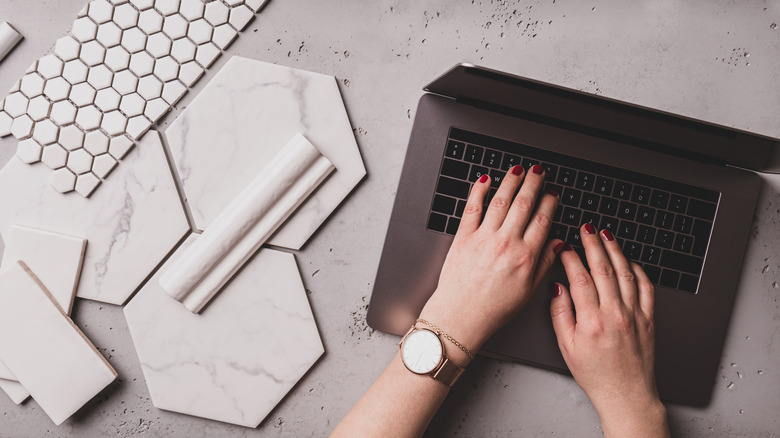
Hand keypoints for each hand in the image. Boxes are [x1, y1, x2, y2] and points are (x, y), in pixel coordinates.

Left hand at [419, 165, 559, 361]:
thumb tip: (559, 244)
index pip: (543, 220)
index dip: (549, 202)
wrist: (461, 316)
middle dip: (533, 183)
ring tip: (518, 169)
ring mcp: (484, 238)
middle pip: (524, 204)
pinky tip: (485, 180)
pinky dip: (479, 191)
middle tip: (539, 172)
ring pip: (501, 200)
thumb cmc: (493, 308)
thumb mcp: (527, 290)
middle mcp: (506, 243)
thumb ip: (544, 263)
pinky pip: (472, 208)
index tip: (553, 192)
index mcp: (526, 256)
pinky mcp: (463, 237)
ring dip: (511, 181)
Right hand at [551, 224, 668, 437]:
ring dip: (615, 251)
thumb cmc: (595, 374)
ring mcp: (634, 315)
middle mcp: (615, 315)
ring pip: (625, 274)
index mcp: (591, 321)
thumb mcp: (566, 347)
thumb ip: (560, 314)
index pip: (580, 279)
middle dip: (593, 245)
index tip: (566, 247)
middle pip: (604, 270)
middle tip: (587, 229)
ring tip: (606, 236)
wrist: (626, 395)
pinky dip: (638, 271)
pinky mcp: (648, 319)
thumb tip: (557, 288)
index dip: (572, 258)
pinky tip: (629, 262)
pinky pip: (646, 288)